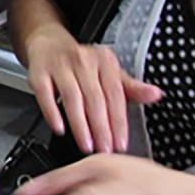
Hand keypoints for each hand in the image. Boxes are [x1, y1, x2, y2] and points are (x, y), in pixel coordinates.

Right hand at [23, 23, 162, 154]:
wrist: (48, 44)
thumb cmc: (82, 63)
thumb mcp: (109, 72)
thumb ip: (131, 88)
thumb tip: (156, 94)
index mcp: (105, 60)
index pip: (115, 94)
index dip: (119, 121)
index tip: (120, 143)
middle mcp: (84, 60)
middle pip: (95, 98)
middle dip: (101, 128)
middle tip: (104, 149)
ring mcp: (60, 65)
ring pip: (72, 98)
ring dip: (80, 125)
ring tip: (86, 145)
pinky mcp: (39, 72)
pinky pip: (46, 95)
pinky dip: (52, 113)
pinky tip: (59, 129)